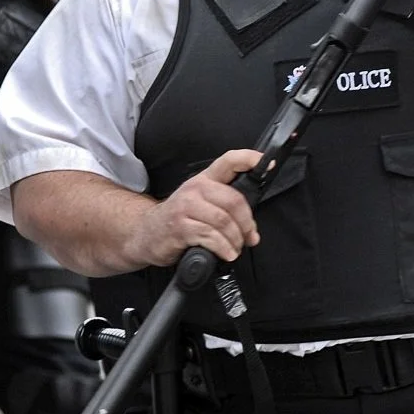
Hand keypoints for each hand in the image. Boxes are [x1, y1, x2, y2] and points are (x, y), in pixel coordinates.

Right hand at [128, 149, 265, 266]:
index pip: (229, 161)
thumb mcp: (201, 203)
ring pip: (224, 221)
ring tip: (235, 248)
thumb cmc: (180, 219)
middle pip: (234, 200)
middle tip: (250, 237)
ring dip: (236, 239)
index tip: (267, 164)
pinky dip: (224, 248)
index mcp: (205, 179)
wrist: (146, 234)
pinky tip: (226, 254)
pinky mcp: (180, 227)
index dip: (249, 159)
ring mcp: (186, 207)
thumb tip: (252, 227)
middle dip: (247, 223)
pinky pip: (211, 237)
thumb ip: (226, 206)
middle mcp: (195, 188)